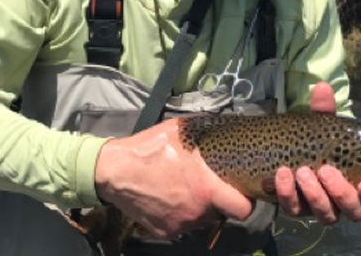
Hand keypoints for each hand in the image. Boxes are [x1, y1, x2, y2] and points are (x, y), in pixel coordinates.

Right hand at [94, 118, 252, 238]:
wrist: (114, 171)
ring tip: (182, 189)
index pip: (243, 209)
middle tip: (205, 184)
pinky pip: (182, 225)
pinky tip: (168, 198)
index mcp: (205, 189)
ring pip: (201, 219)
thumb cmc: (150, 149)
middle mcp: (196, 212)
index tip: (241, 193)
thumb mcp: (182, 132)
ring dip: (198, 207)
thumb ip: (208, 133)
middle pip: (220, 213)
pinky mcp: (165, 233)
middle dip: (217, 200)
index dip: (245, 202)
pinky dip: (179, 215)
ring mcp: (181, 225)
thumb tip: (228, 127)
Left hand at [273, 81, 360, 223]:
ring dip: (315, 194)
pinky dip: (288, 193)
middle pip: (356, 212)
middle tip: (326, 170)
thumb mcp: (319, 125)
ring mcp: (321, 208)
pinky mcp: (296, 210)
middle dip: (342, 193)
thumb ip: (323, 110)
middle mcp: (346, 201)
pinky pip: (294, 209)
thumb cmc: (312, 141)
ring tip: (302, 171)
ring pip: (327, 215)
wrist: (277, 153)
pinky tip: (282, 174)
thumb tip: (323, 86)